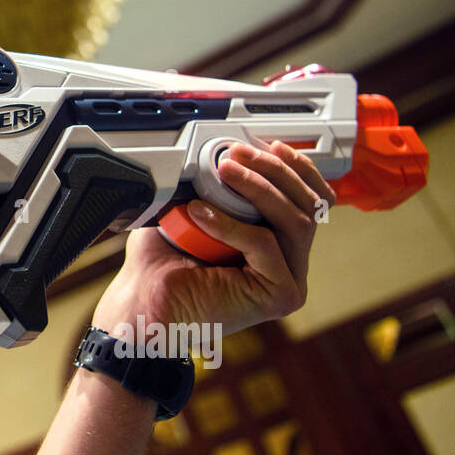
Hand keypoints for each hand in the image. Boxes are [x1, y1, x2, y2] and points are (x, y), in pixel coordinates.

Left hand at [94, 141, 335, 337]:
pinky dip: (232, 223)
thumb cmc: (161, 268)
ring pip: (295, 222)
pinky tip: (201, 214)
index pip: (312, 201)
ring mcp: (289, 282)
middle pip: (308, 207)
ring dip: (259, 189)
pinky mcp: (279, 295)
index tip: (270, 146)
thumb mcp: (190, 214)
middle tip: (236, 156)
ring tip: (225, 172)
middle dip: (274, 171)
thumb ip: (212, 188)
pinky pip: (265, 245)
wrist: (142, 308)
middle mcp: (290, 266)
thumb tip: (217, 152)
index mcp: (278, 248)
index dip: (298, 169)